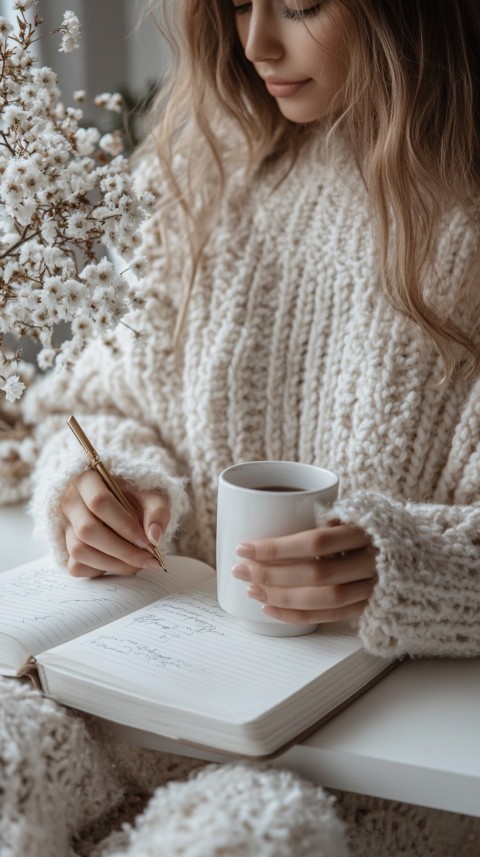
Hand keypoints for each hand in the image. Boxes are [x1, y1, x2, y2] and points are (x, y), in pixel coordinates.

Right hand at [60, 470, 170, 576]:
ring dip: (113, 564)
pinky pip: (76, 566)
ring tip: (139, 564)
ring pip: (79, 551)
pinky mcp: (66, 546)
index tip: (149, 542)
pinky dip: (100, 570)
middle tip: (148, 559)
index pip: (99, 502)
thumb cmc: (138, 496)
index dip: (125, 526)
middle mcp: (70, 501)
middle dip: (122, 550)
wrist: (128, 502)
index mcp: (87, 479)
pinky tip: (120, 564)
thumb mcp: (152, 495)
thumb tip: (154, 537)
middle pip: (87, 530)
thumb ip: (158, 511)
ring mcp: (65, 525)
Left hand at [233, 522, 376, 623]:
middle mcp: (374, 562)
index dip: (277, 548)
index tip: (244, 547)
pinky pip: (329, 617)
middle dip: (272, 574)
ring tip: (251, 588)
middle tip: (240, 568)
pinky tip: (270, 608)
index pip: (315, 542)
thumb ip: (327, 518)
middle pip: (316, 574)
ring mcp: (374, 588)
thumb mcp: (360, 511)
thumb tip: (274, 518)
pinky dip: (296, 616)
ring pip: (322, 599)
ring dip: (280, 596)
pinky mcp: (370, 607)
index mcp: (368, 530)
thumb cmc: (380, 526)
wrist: (427, 552)